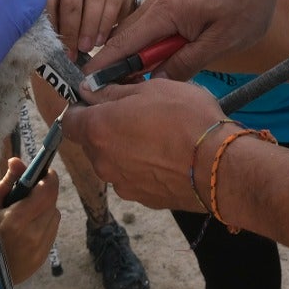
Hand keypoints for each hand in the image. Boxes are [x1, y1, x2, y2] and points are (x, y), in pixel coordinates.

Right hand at [0, 157, 60, 283]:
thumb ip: (7, 182)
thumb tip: (17, 161)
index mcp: (16, 220)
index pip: (48, 190)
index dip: (49, 177)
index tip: (44, 171)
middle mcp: (32, 236)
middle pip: (52, 202)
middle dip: (44, 192)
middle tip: (29, 191)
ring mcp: (39, 250)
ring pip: (54, 216)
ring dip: (45, 209)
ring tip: (25, 212)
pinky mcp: (41, 258)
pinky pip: (51, 231)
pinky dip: (44, 224)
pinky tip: (26, 228)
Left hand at [40, 0, 136, 58]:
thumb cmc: (80, 2)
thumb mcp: (62, 6)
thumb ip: (54, 20)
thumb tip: (50, 48)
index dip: (51, 25)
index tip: (54, 47)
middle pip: (71, 1)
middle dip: (71, 29)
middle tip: (72, 51)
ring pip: (93, 1)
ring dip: (88, 28)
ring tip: (86, 47)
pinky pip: (111, 4)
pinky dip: (105, 24)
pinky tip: (100, 40)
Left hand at [66, 78, 223, 212]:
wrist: (219, 167)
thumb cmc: (185, 119)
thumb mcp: (150, 89)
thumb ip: (112, 91)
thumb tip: (88, 91)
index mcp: (98, 130)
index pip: (69, 121)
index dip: (80, 109)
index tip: (98, 100)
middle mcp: (103, 161)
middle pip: (92, 142)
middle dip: (106, 127)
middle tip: (136, 112)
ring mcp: (122, 184)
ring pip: (113, 161)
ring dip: (126, 148)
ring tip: (158, 135)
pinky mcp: (143, 199)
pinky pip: (134, 177)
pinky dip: (143, 166)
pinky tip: (168, 156)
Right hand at [89, 0, 278, 81]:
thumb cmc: (245, 3)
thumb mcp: (220, 42)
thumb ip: (186, 63)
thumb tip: (157, 83)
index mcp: (164, 13)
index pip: (122, 45)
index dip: (103, 69)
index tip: (86, 90)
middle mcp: (158, 5)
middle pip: (126, 41)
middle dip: (117, 69)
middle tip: (113, 99)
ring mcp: (166, 2)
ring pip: (140, 36)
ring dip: (137, 60)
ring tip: (135, 87)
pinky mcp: (177, 3)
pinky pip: (154, 29)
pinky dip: (151, 48)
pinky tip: (160, 65)